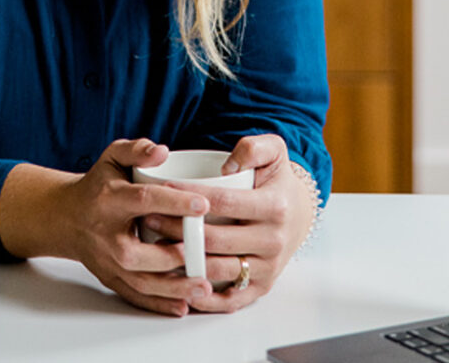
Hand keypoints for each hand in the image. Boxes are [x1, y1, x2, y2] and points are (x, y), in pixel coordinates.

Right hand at [58, 138, 215, 315]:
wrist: (67, 217)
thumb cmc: (98, 185)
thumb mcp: (112, 158)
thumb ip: (136, 150)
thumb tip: (162, 151)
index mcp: (110, 200)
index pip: (144, 200)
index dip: (174, 202)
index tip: (203, 204)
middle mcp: (108, 236)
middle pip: (142, 253)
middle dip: (175, 256)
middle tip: (208, 255)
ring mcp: (108, 262)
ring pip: (142, 282)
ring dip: (174, 288)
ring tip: (204, 286)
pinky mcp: (111, 279)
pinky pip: (136, 297)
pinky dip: (159, 305)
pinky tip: (183, 306)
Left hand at [139, 134, 314, 312]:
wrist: (299, 212)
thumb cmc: (276, 180)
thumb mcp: (274, 151)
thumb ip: (254, 147)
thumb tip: (228, 166)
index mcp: (275, 207)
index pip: (223, 201)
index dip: (189, 196)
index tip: (162, 189)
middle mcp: (274, 240)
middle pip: (215, 239)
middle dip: (177, 229)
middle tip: (149, 218)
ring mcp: (268, 267)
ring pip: (217, 270)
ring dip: (183, 262)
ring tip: (156, 246)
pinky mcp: (261, 287)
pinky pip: (230, 300)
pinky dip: (203, 297)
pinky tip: (179, 284)